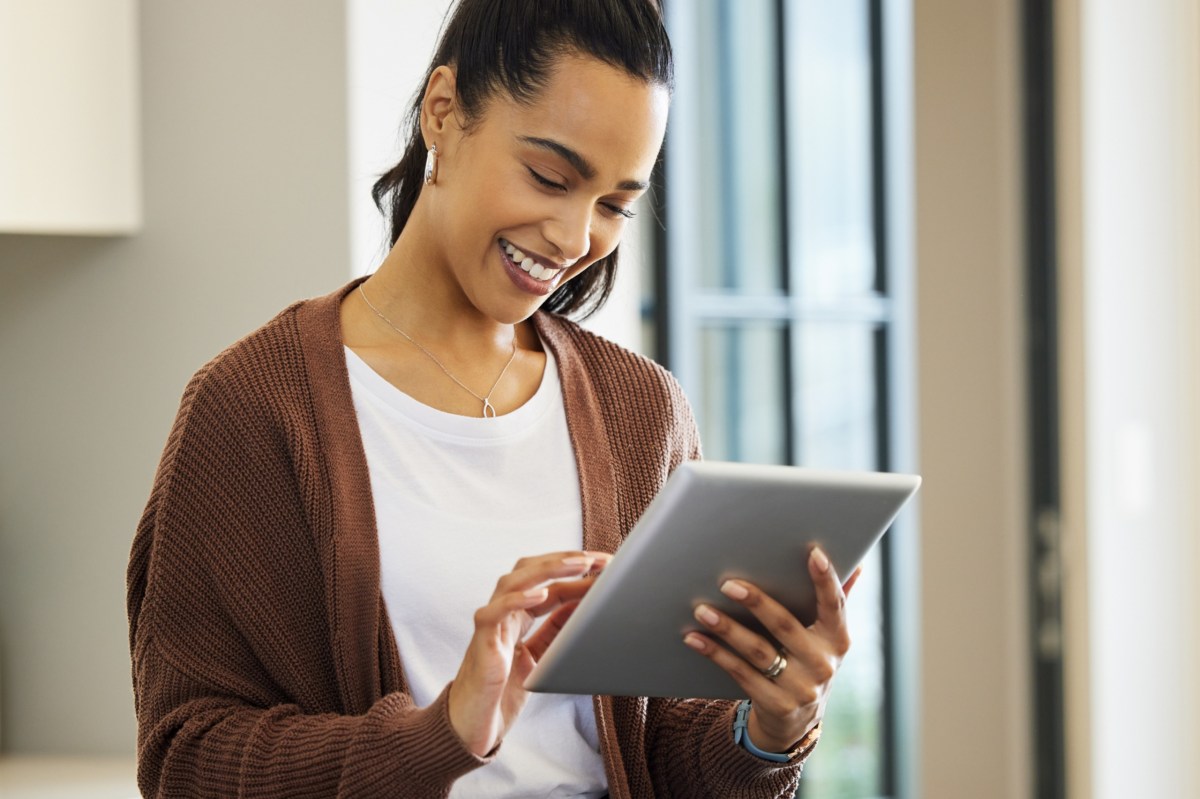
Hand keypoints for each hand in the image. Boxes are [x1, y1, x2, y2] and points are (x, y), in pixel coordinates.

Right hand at [447, 550, 609, 756]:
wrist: (475, 725)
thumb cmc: (503, 690)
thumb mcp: (541, 655)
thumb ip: (556, 630)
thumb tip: (584, 604)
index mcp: (518, 614)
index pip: (548, 582)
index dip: (576, 572)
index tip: (605, 565)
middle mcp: (503, 612)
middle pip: (530, 570)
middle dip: (564, 560)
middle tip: (597, 558)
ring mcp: (491, 623)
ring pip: (513, 581)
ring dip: (547, 569)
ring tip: (577, 565)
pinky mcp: (481, 641)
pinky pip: (494, 612)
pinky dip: (516, 600)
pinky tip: (540, 593)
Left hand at [682, 548, 862, 753]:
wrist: (797, 721)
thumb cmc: (807, 661)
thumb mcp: (826, 637)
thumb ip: (835, 602)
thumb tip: (856, 565)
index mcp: (837, 640)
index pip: (835, 605)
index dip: (826, 580)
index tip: (814, 553)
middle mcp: (823, 663)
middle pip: (785, 626)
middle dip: (756, 602)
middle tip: (728, 584)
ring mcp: (800, 687)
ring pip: (758, 651)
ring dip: (727, 628)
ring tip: (702, 610)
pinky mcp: (776, 704)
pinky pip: (740, 673)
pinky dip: (715, 654)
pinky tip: (695, 638)